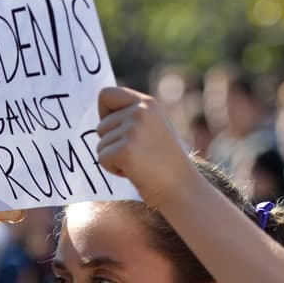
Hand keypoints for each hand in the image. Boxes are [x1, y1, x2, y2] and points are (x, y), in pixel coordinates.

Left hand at [95, 87, 198, 207]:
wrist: (182, 188)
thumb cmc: (165, 163)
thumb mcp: (153, 128)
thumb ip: (132, 117)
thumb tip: (102, 117)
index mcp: (148, 103)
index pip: (106, 94)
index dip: (104, 114)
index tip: (117, 130)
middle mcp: (140, 112)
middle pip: (101, 126)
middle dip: (113, 144)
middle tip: (139, 155)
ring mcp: (133, 130)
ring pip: (101, 144)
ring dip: (115, 158)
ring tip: (140, 163)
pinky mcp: (125, 150)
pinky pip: (102, 159)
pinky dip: (114, 170)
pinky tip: (136, 172)